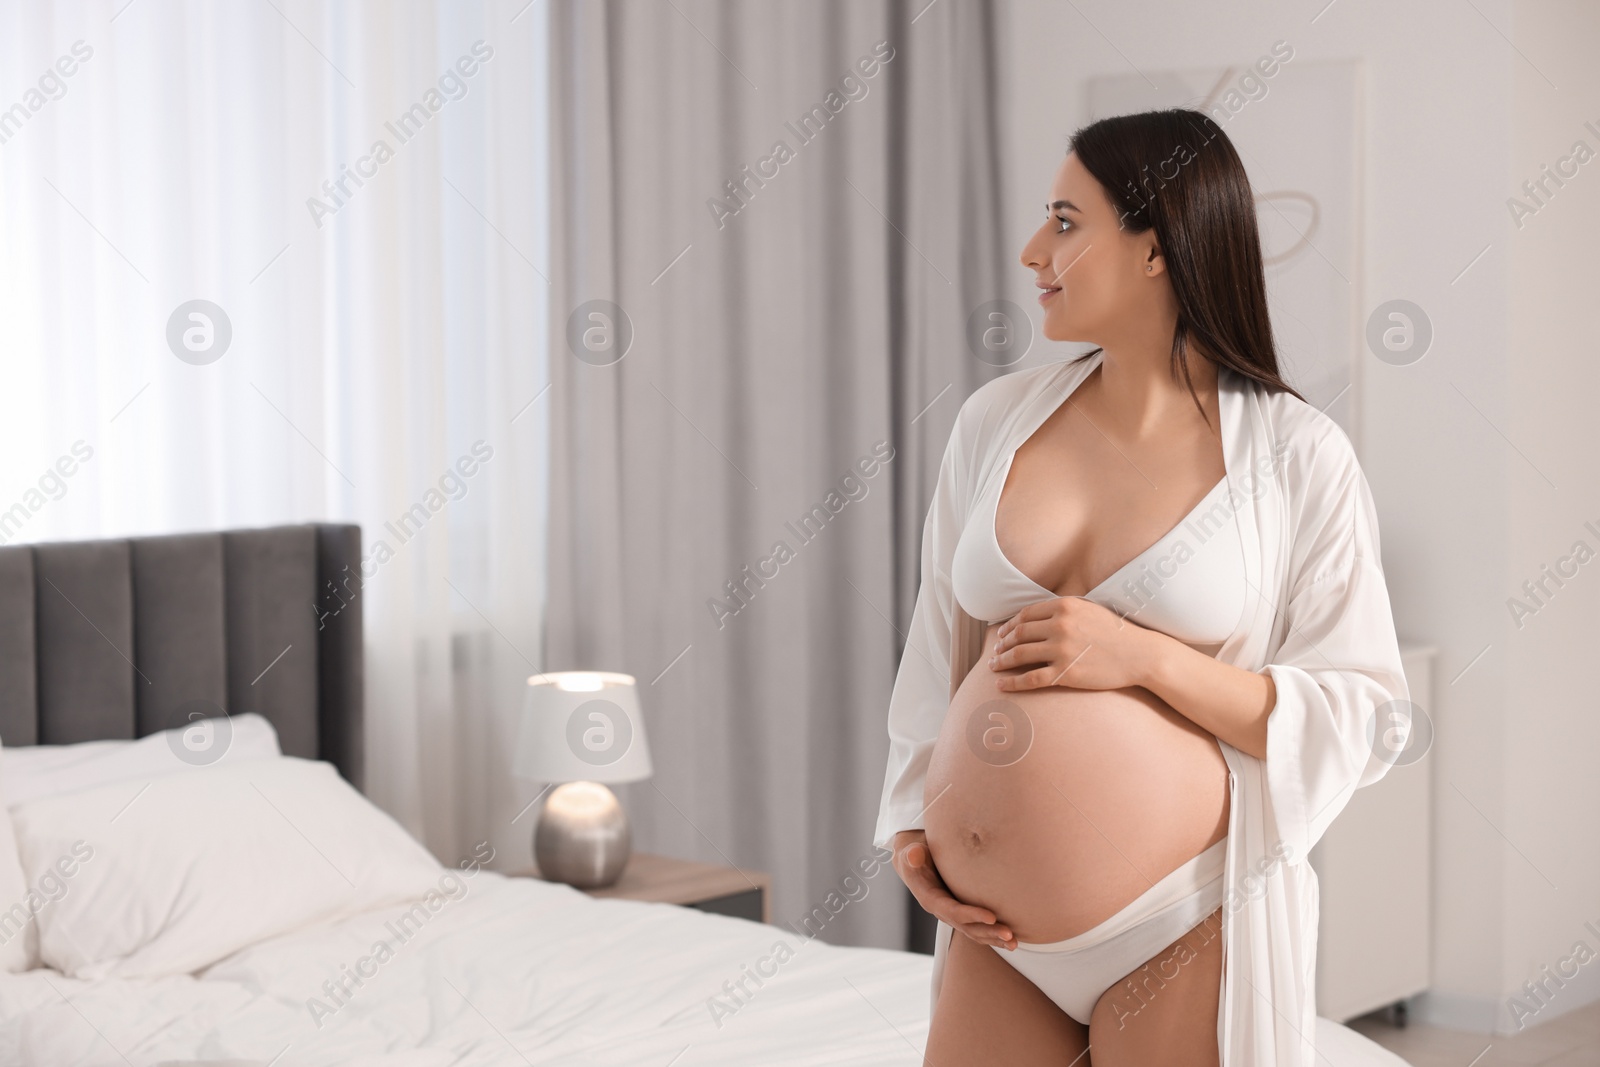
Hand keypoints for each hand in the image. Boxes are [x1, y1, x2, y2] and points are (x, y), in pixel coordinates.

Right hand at [891, 830, 1015, 949]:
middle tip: (1009, 934)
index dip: (972, 915)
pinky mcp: (961, 914)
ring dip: (994, 938)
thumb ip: (912, 854)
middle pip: (967, 927)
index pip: (953, 911)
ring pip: (974, 932)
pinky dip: (992, 936)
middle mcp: (942, 912)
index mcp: (931, 899)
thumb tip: (914, 854)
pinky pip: (977, 929)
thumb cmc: (915, 855)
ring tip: (1013, 942)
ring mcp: (952, 915)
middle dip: (988, 932)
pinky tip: (1009, 940)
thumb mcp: (910, 852)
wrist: (914, 863)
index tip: (992, 916)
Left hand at [989, 595, 1156, 692]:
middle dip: (1002, 644)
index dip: (1009, 626)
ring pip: (1019, 655)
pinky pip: (1030, 679)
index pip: (1024, 615)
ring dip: (1001, 661)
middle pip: (1018, 634)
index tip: (1002, 635)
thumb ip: (1063, 609)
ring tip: (993, 666)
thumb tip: (1037, 616)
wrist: (1140, 654)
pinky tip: (1001, 685)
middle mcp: (1059, 626)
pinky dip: (1012, 683)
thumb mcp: (1089, 609)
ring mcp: (1062, 650)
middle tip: (994, 652)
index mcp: (1064, 607)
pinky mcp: (1066, 672)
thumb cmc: (1115, 632)